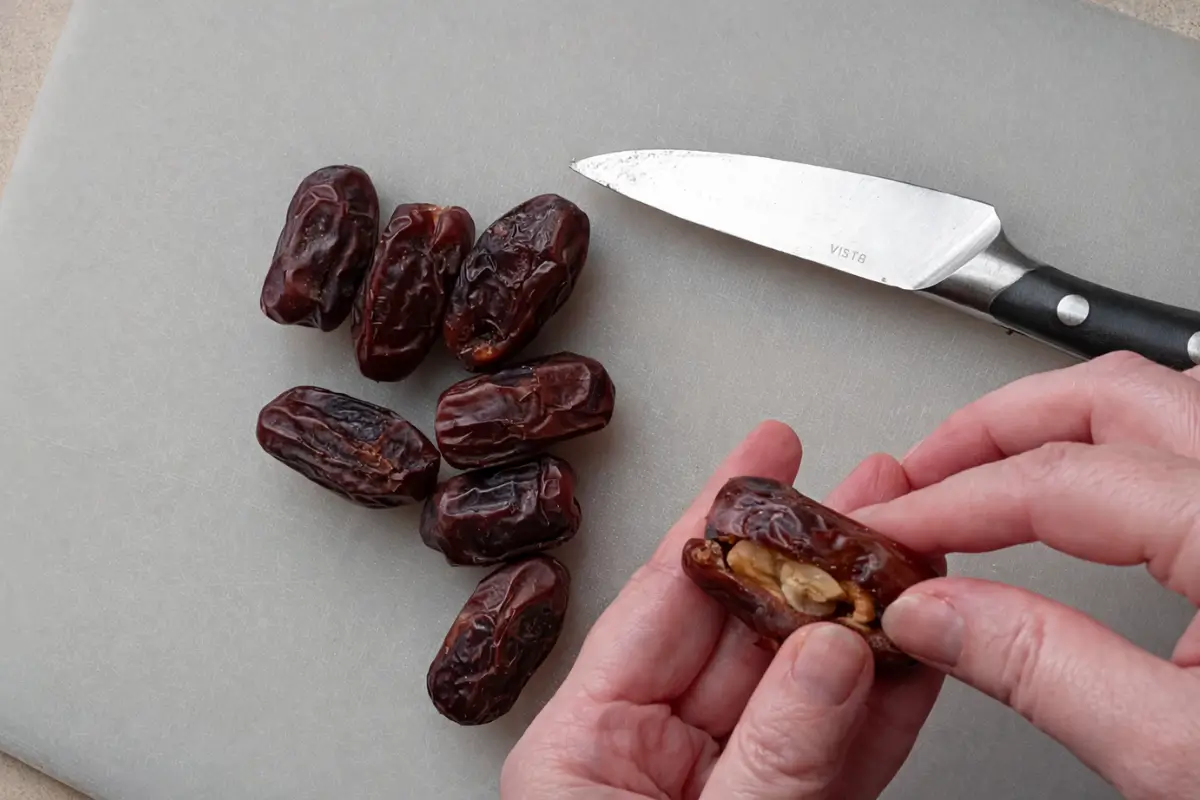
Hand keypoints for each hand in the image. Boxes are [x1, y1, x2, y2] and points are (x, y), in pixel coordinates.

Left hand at [501, 421, 944, 798]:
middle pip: (745, 632)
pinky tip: (922, 651)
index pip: (661, 601)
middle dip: (814, 558)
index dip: (719, 519)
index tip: (764, 452)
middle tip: (870, 489)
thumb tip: (832, 650)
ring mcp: (726, 789)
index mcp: (585, 746)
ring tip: (915, 550)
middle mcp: (651, 759)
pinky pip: (843, 753)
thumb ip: (768, 752)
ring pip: (807, 687)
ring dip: (868, 621)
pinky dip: (889, 706)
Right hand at [853, 352, 1199, 798]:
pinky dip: (1120, 446)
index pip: (1059, 480)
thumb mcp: (1185, 762)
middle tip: (923, 470)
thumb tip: (940, 613)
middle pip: (1111, 395)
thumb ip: (1046, 672)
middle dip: (994, 426)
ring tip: (988, 464)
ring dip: (1058, 421)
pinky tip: (1090, 489)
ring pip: (1163, 398)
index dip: (954, 500)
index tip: (897, 530)